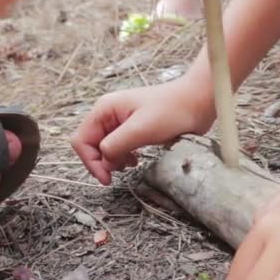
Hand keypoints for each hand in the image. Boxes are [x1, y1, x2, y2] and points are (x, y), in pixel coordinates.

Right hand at [71, 78, 215, 184]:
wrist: (197, 101)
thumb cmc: (172, 111)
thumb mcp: (140, 130)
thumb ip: (116, 146)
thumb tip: (104, 163)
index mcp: (105, 109)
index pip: (82, 140)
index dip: (90, 161)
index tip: (106, 179)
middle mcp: (109, 113)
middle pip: (91, 144)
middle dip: (102, 161)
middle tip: (118, 174)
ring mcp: (121, 120)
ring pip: (105, 147)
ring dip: (113, 160)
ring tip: (131, 165)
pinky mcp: (133, 128)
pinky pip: (119, 146)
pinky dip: (123, 156)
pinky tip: (135, 160)